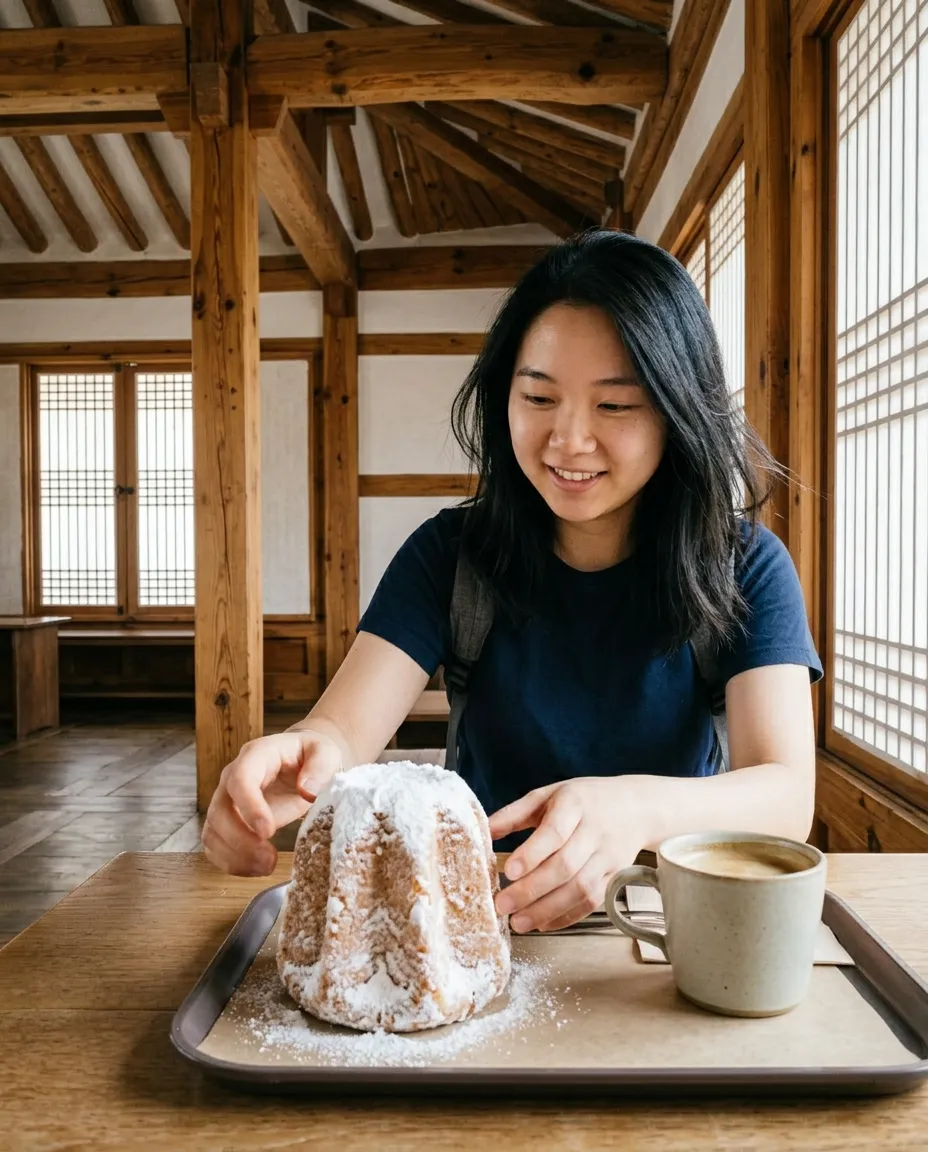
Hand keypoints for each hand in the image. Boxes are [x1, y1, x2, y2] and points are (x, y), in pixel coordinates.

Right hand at [202, 730, 342, 876]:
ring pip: (212, 832)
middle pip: (220, 810)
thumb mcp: (325, 752)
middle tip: (270, 858)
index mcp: (256, 756)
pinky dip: (231, 863)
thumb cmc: (310, 756)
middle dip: (241, 840)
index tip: (268, 832)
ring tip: (267, 866)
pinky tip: (256, 868)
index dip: (250, 807)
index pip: (241, 779)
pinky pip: (215, 846)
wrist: (301, 762)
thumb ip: (321, 767)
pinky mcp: (226, 822)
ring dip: (235, 856)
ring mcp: (226, 800)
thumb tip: (308, 791)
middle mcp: (233, 777)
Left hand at [488, 776, 651, 932]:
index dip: (532, 854)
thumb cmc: (584, 800)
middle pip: (566, 866)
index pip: (555, 832)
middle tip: (503, 905)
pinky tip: (543, 923)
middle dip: (532, 890)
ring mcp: (608, 856)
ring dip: (548, 909)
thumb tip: (483, 830)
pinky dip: (567, 916)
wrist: (636, 807)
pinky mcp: (615, 877)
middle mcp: (595, 831)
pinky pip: (592, 902)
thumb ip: (515, 813)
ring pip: (580, 888)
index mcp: (575, 804)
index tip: (508, 871)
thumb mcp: (548, 795)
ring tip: (519, 922)